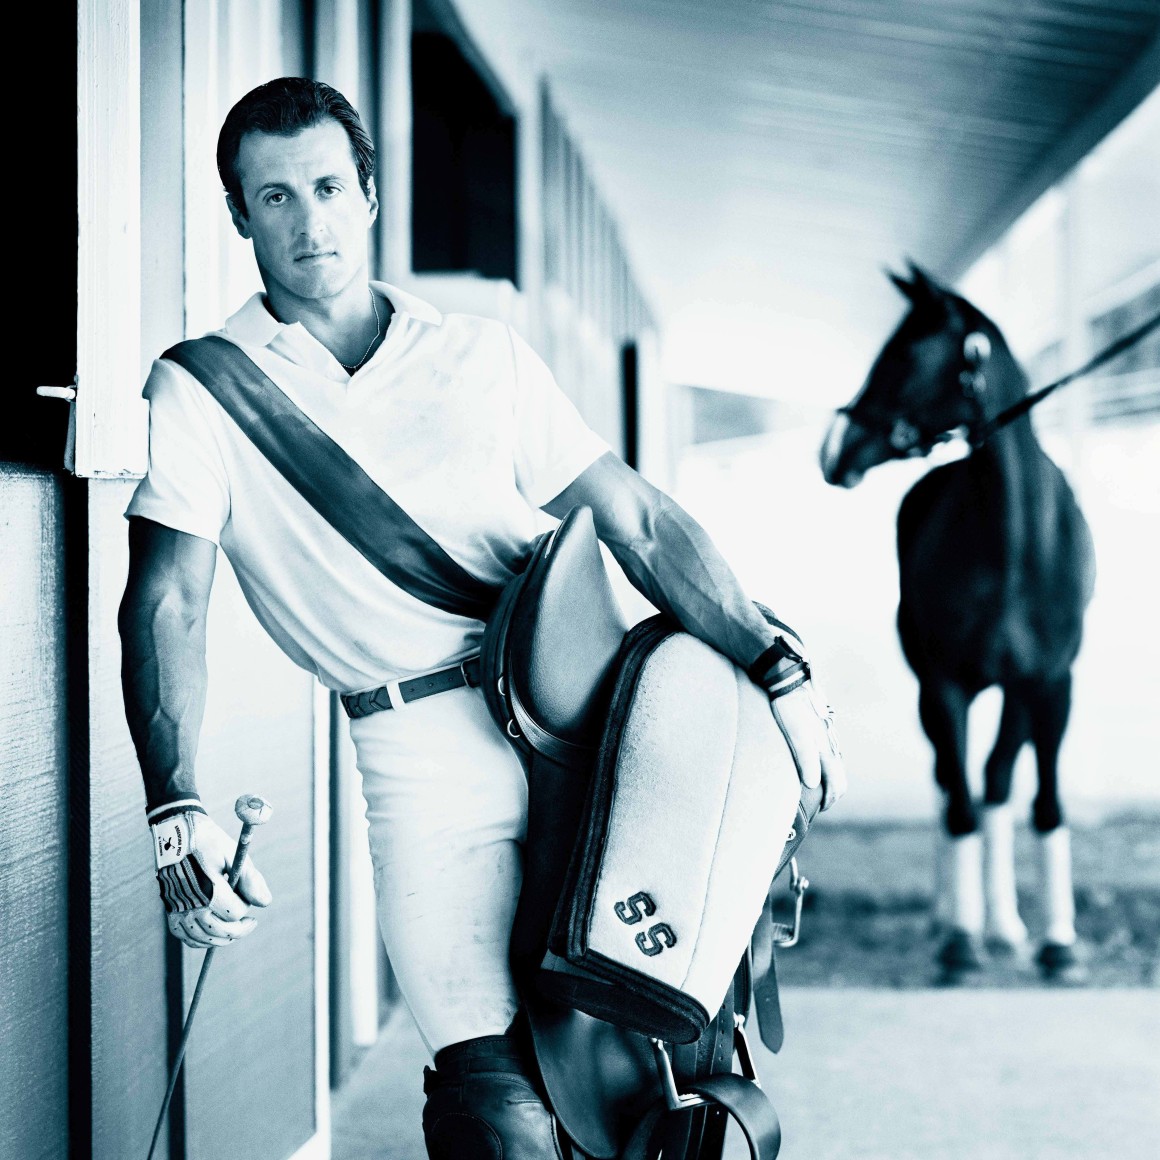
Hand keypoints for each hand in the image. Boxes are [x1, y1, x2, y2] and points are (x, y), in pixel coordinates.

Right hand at [150, 807, 271, 947]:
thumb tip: (265, 903)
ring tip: (235, 929)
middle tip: (250, 922)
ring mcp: (177, 909)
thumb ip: (250, 879)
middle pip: (219, 931)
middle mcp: (190, 902)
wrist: (176, 833)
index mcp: (208, 887)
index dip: (245, 907)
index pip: (234, 912)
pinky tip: (214, 933)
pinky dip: (202, 940)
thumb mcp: (233, 854)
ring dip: (223, 938)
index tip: (247, 897)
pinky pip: (186, 936)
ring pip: (203, 938)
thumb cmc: (208, 841)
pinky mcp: (170, 911)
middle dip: (239, 930)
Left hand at [769, 678, 847, 811]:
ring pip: (834, 764)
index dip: (830, 800)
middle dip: (832, 793)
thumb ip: (806, 759)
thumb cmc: (790, 708)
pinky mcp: (821, 727)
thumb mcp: (796, 734)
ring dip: (828, 779)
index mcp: (827, 749)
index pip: (837, 783)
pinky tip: (811, 763)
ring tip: (814, 787)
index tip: (820, 810)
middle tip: (817, 804)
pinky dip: (824, 766)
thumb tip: (812, 785)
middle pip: (839, 776)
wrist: (791, 679)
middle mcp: (831, 744)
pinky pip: (828, 752)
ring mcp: (828, 735)